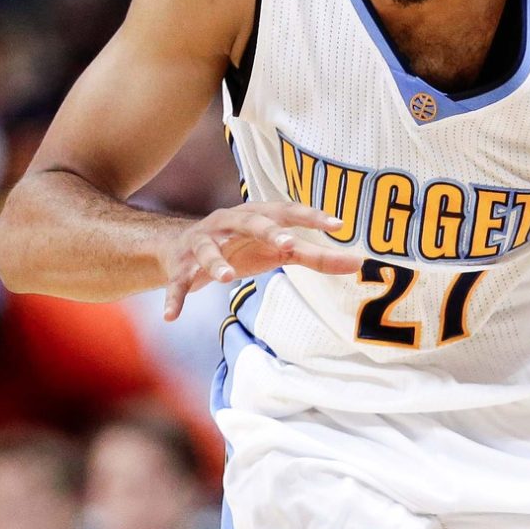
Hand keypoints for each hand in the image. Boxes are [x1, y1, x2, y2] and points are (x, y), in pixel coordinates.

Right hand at [161, 200, 361, 320]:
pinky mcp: (180, 266)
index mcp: (255, 216)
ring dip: (215, 262)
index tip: (338, 225)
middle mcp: (227, 224)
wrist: (182, 248)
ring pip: (208, 250)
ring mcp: (202, 244)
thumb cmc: (242, 247)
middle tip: (289, 243)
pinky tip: (171, 317)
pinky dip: (174, 298)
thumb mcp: (279, 250)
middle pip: (249, 221)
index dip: (310, 216)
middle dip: (268, 230)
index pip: (286, 211)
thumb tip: (358, 262)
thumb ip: (316, 256)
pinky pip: (177, 282)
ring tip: (225, 278)